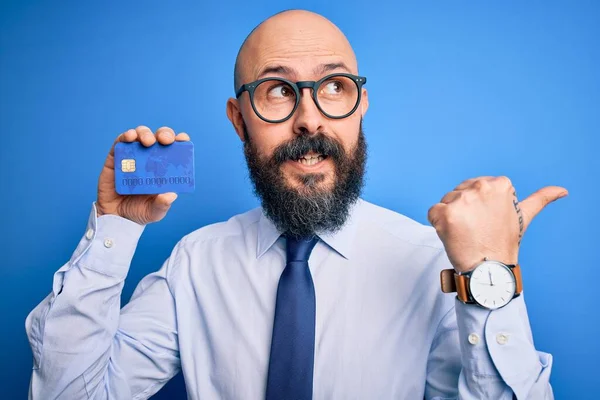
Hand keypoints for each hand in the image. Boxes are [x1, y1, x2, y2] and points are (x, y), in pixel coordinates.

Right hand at [96, 126, 190, 224]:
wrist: (116, 217)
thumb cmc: (139, 211)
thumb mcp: (155, 211)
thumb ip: (162, 204)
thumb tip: (171, 195)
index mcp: (165, 167)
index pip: (176, 148)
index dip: (180, 141)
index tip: (183, 140)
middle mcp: (151, 158)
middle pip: (159, 138)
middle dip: (164, 134)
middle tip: (165, 140)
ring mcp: (134, 155)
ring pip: (141, 134)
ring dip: (145, 133)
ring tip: (148, 141)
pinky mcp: (116, 157)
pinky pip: (120, 142)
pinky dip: (125, 136)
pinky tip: (130, 138)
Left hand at [427, 176, 567, 272]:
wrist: (489, 270)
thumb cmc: (504, 243)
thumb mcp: (524, 217)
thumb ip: (540, 199)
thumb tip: (562, 190)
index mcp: (499, 184)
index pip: (474, 187)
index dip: (477, 206)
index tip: (486, 221)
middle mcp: (480, 187)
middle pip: (458, 192)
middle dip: (463, 210)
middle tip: (476, 230)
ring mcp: (461, 200)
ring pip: (445, 202)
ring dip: (451, 218)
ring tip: (466, 234)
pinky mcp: (444, 214)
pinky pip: (433, 213)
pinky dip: (438, 225)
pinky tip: (452, 236)